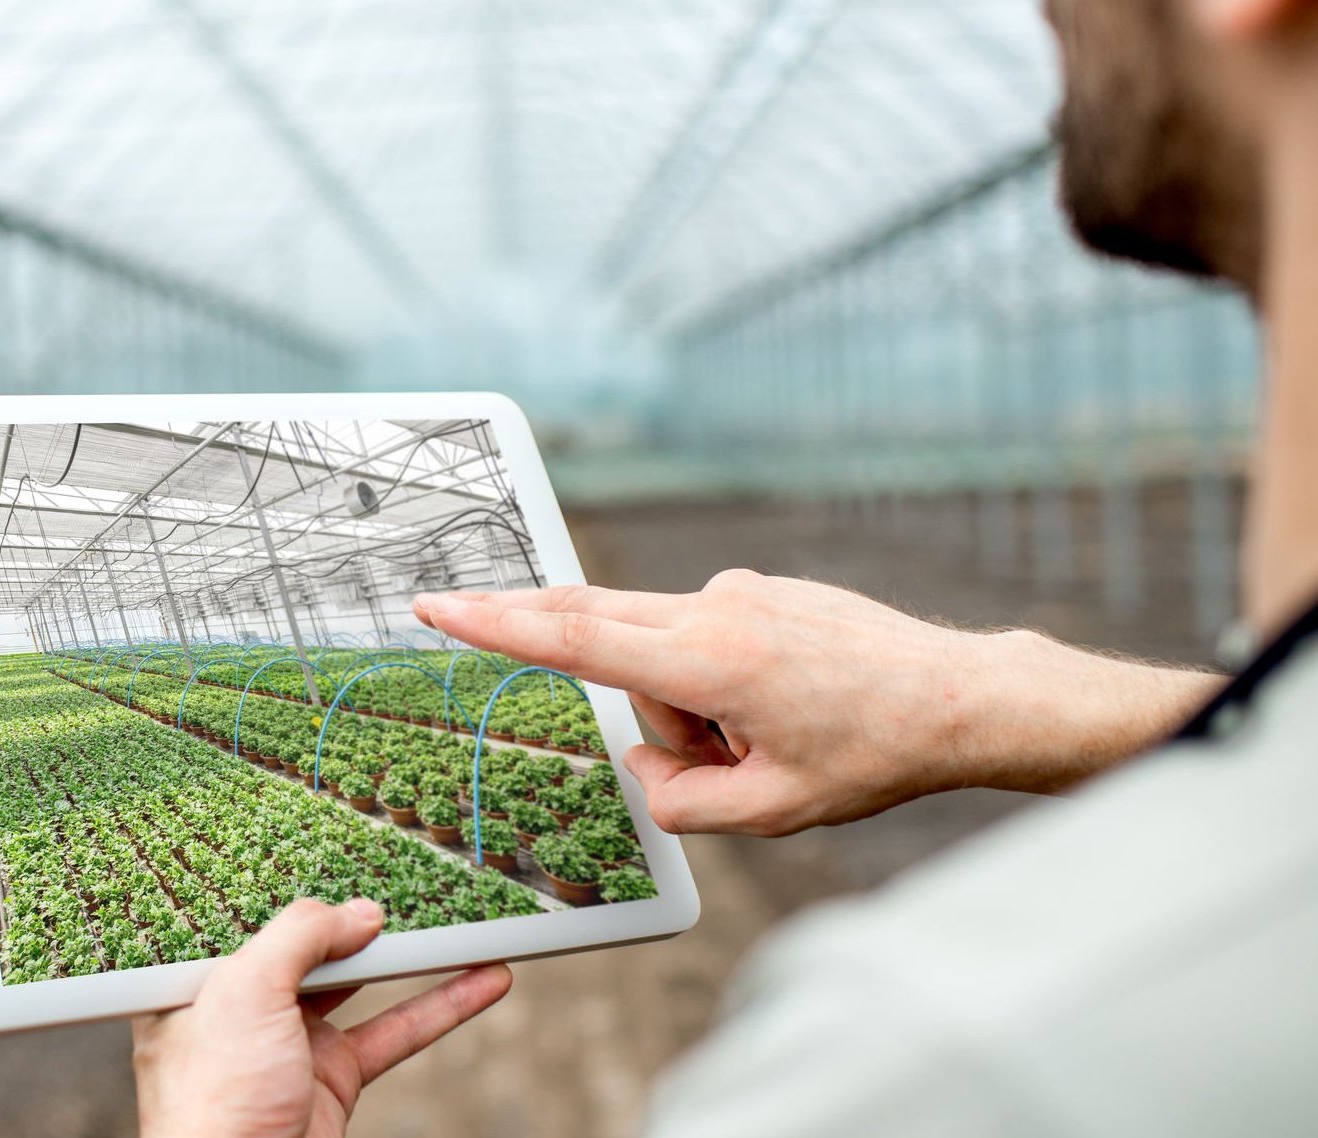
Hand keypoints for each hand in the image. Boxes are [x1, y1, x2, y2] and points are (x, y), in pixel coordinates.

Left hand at [131, 898, 512, 1137]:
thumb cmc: (214, 1100)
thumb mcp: (244, 991)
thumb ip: (300, 936)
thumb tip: (360, 912)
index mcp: (195, 978)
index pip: (244, 913)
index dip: (285, 882)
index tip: (330, 845)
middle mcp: (240, 1008)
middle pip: (308, 945)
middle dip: (356, 916)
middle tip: (406, 878)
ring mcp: (288, 1045)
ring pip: (360, 985)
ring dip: (411, 956)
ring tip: (456, 916)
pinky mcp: (332, 1081)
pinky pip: (394, 1032)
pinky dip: (440, 1006)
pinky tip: (483, 979)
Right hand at [413, 572, 1219, 836]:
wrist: (964, 696)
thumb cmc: (874, 754)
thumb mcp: (770, 812)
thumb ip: (679, 802)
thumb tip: (644, 768)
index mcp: (708, 661)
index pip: (574, 637)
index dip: (495, 624)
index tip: (436, 604)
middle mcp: (714, 608)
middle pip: (607, 635)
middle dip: (612, 689)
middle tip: (590, 683)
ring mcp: (739, 590)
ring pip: (661, 650)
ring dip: (691, 708)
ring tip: (771, 745)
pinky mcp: (760, 589)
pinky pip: (704, 638)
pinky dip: (720, 685)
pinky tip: (787, 712)